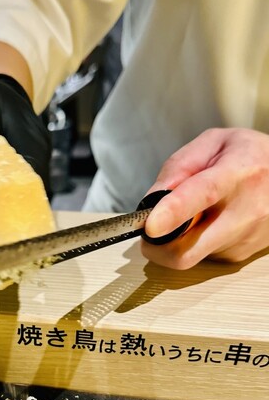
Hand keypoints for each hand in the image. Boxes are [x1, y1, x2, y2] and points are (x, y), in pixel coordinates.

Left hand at [141, 128, 268, 268]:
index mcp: (238, 173)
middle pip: (187, 249)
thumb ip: (178, 168)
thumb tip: (151, 201)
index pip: (202, 196)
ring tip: (196, 213)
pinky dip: (194, 242)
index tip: (151, 225)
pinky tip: (209, 223)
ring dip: (178, 239)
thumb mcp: (212, 143)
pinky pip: (202, 256)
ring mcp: (245, 238)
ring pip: (190, 255)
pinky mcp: (241, 255)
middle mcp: (246, 210)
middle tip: (150, 229)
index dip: (173, 213)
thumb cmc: (249, 155)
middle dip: (157, 246)